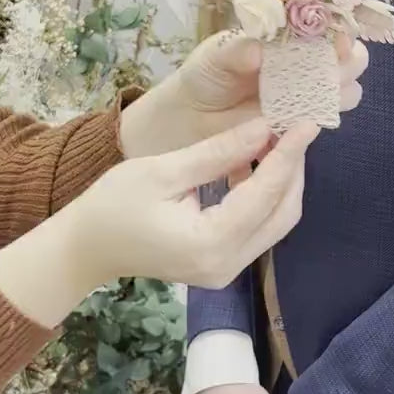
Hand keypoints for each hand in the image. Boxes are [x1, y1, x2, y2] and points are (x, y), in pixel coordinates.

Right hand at [71, 119, 316, 291]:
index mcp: (211, 244)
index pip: (265, 194)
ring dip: (282, 181)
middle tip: (294, 126)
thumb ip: (219, 152)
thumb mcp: (164, 170)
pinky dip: (265, 196)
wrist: (85, 248)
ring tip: (278, 139)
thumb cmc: (112, 205)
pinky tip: (257, 163)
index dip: (289, 155)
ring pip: (276, 222)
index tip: (308, 122)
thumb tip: (265, 127)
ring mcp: (227, 271)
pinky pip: (258, 228)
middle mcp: (228, 265)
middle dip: (292, 169)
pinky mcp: (223, 265)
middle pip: (283, 213)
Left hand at [119, 32, 368, 157]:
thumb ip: (237, 51)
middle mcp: (306, 63)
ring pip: (345, 90)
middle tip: (337, 66)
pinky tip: (312, 114)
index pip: (327, 26)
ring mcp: (306, 94)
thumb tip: (260, 50)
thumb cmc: (206, 74)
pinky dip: (323, 115)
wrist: (191, 116)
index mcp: (290, 36)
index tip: (338, 39)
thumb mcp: (216, 56)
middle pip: (349, 58)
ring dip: (343, 89)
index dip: (338, 29)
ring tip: (327, 91)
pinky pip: (322, 118)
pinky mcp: (299, 123)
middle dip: (351, 60)